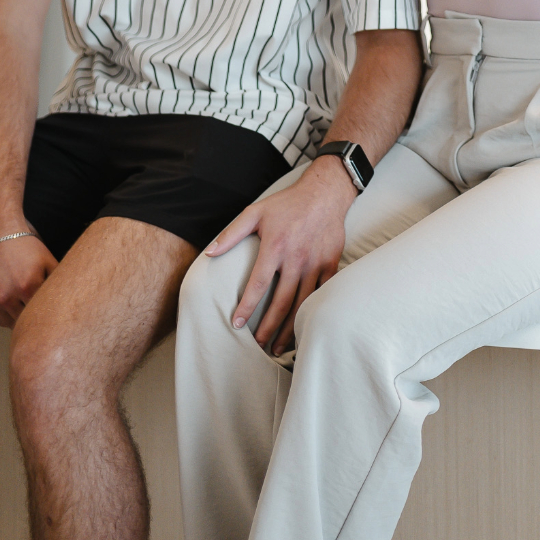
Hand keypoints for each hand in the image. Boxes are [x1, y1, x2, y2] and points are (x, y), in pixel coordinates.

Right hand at [0, 233, 57, 328]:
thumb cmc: (26, 247)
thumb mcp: (48, 260)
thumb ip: (58, 282)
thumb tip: (69, 300)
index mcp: (27, 286)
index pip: (41, 312)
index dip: (46, 310)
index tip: (48, 307)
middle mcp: (6, 297)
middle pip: (25, 320)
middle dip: (32, 314)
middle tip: (35, 305)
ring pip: (10, 323)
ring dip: (17, 316)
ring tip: (21, 300)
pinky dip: (3, 315)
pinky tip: (8, 300)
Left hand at [206, 157, 356, 355]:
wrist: (325, 193)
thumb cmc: (287, 204)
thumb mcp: (255, 212)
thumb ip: (231, 234)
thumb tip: (209, 253)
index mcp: (275, 246)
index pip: (258, 284)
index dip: (247, 307)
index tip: (237, 324)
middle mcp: (296, 258)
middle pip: (281, 302)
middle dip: (268, 327)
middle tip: (257, 345)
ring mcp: (315, 263)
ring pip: (301, 303)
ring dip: (290, 327)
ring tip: (278, 346)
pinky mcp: (330, 264)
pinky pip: (321, 294)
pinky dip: (312, 312)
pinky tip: (304, 326)